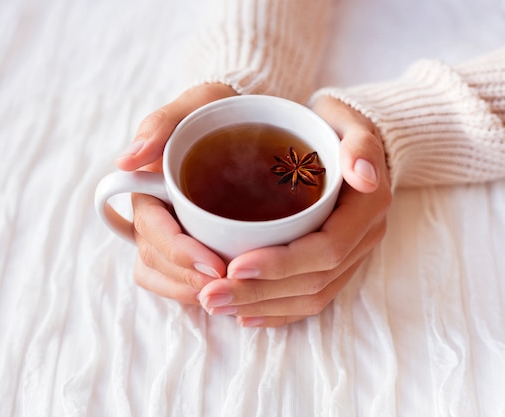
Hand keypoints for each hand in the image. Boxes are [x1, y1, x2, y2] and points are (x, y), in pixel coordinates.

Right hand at [116, 83, 237, 303]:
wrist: (232, 120)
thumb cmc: (210, 111)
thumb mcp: (192, 105)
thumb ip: (158, 126)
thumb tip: (125, 160)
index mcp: (146, 188)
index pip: (153, 230)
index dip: (179, 252)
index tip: (215, 265)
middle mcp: (150, 214)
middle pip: (155, 259)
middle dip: (188, 277)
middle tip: (229, 285)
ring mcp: (164, 231)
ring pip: (158, 274)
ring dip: (187, 291)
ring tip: (225, 296)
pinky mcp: (182, 243)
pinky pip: (171, 278)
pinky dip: (188, 291)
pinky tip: (220, 293)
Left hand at [197, 96, 391, 326]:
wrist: (345, 138)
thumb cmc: (335, 126)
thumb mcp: (347, 121)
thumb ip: (359, 143)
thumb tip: (362, 175)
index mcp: (366, 208)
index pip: (325, 250)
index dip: (280, 264)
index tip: (234, 266)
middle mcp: (363, 238)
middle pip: (313, 282)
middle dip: (259, 292)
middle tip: (211, 295)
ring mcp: (351, 255)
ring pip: (310, 297)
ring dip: (262, 306)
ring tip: (216, 305)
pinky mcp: (335, 264)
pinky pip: (311, 298)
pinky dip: (278, 311)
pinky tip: (245, 315)